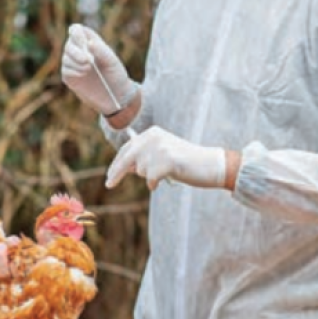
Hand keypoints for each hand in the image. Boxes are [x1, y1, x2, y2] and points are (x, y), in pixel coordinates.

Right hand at [61, 24, 138, 115]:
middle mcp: (79, 51)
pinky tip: (83, 75)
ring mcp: (73, 64)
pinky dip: (74, 71)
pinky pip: (65, 70)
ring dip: (76, 63)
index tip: (84, 42)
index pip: (76, 30)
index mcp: (90, 41)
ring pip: (66, 58)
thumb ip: (102, 50)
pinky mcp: (69, 76)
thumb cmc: (116, 74)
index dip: (76, 33)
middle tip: (89, 61)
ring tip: (89, 69)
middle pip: (69, 44)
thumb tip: (89, 43)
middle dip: (77, 52)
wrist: (116, 95)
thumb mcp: (112, 61)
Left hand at [106, 126, 226, 190]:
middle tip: (108, 185)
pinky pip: (151, 178)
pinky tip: (165, 180)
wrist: (209, 164)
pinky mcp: (167, 159)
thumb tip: (124, 168)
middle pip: (127, 158)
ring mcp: (160, 147)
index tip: (109, 178)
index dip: (116, 164)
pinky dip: (155, 183)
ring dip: (150, 177)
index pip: (127, 149)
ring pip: (141, 170)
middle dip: (116, 173)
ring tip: (166, 173)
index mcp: (151, 133)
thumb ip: (144, 158)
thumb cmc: (185, 163)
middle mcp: (154, 136)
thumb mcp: (161, 156)